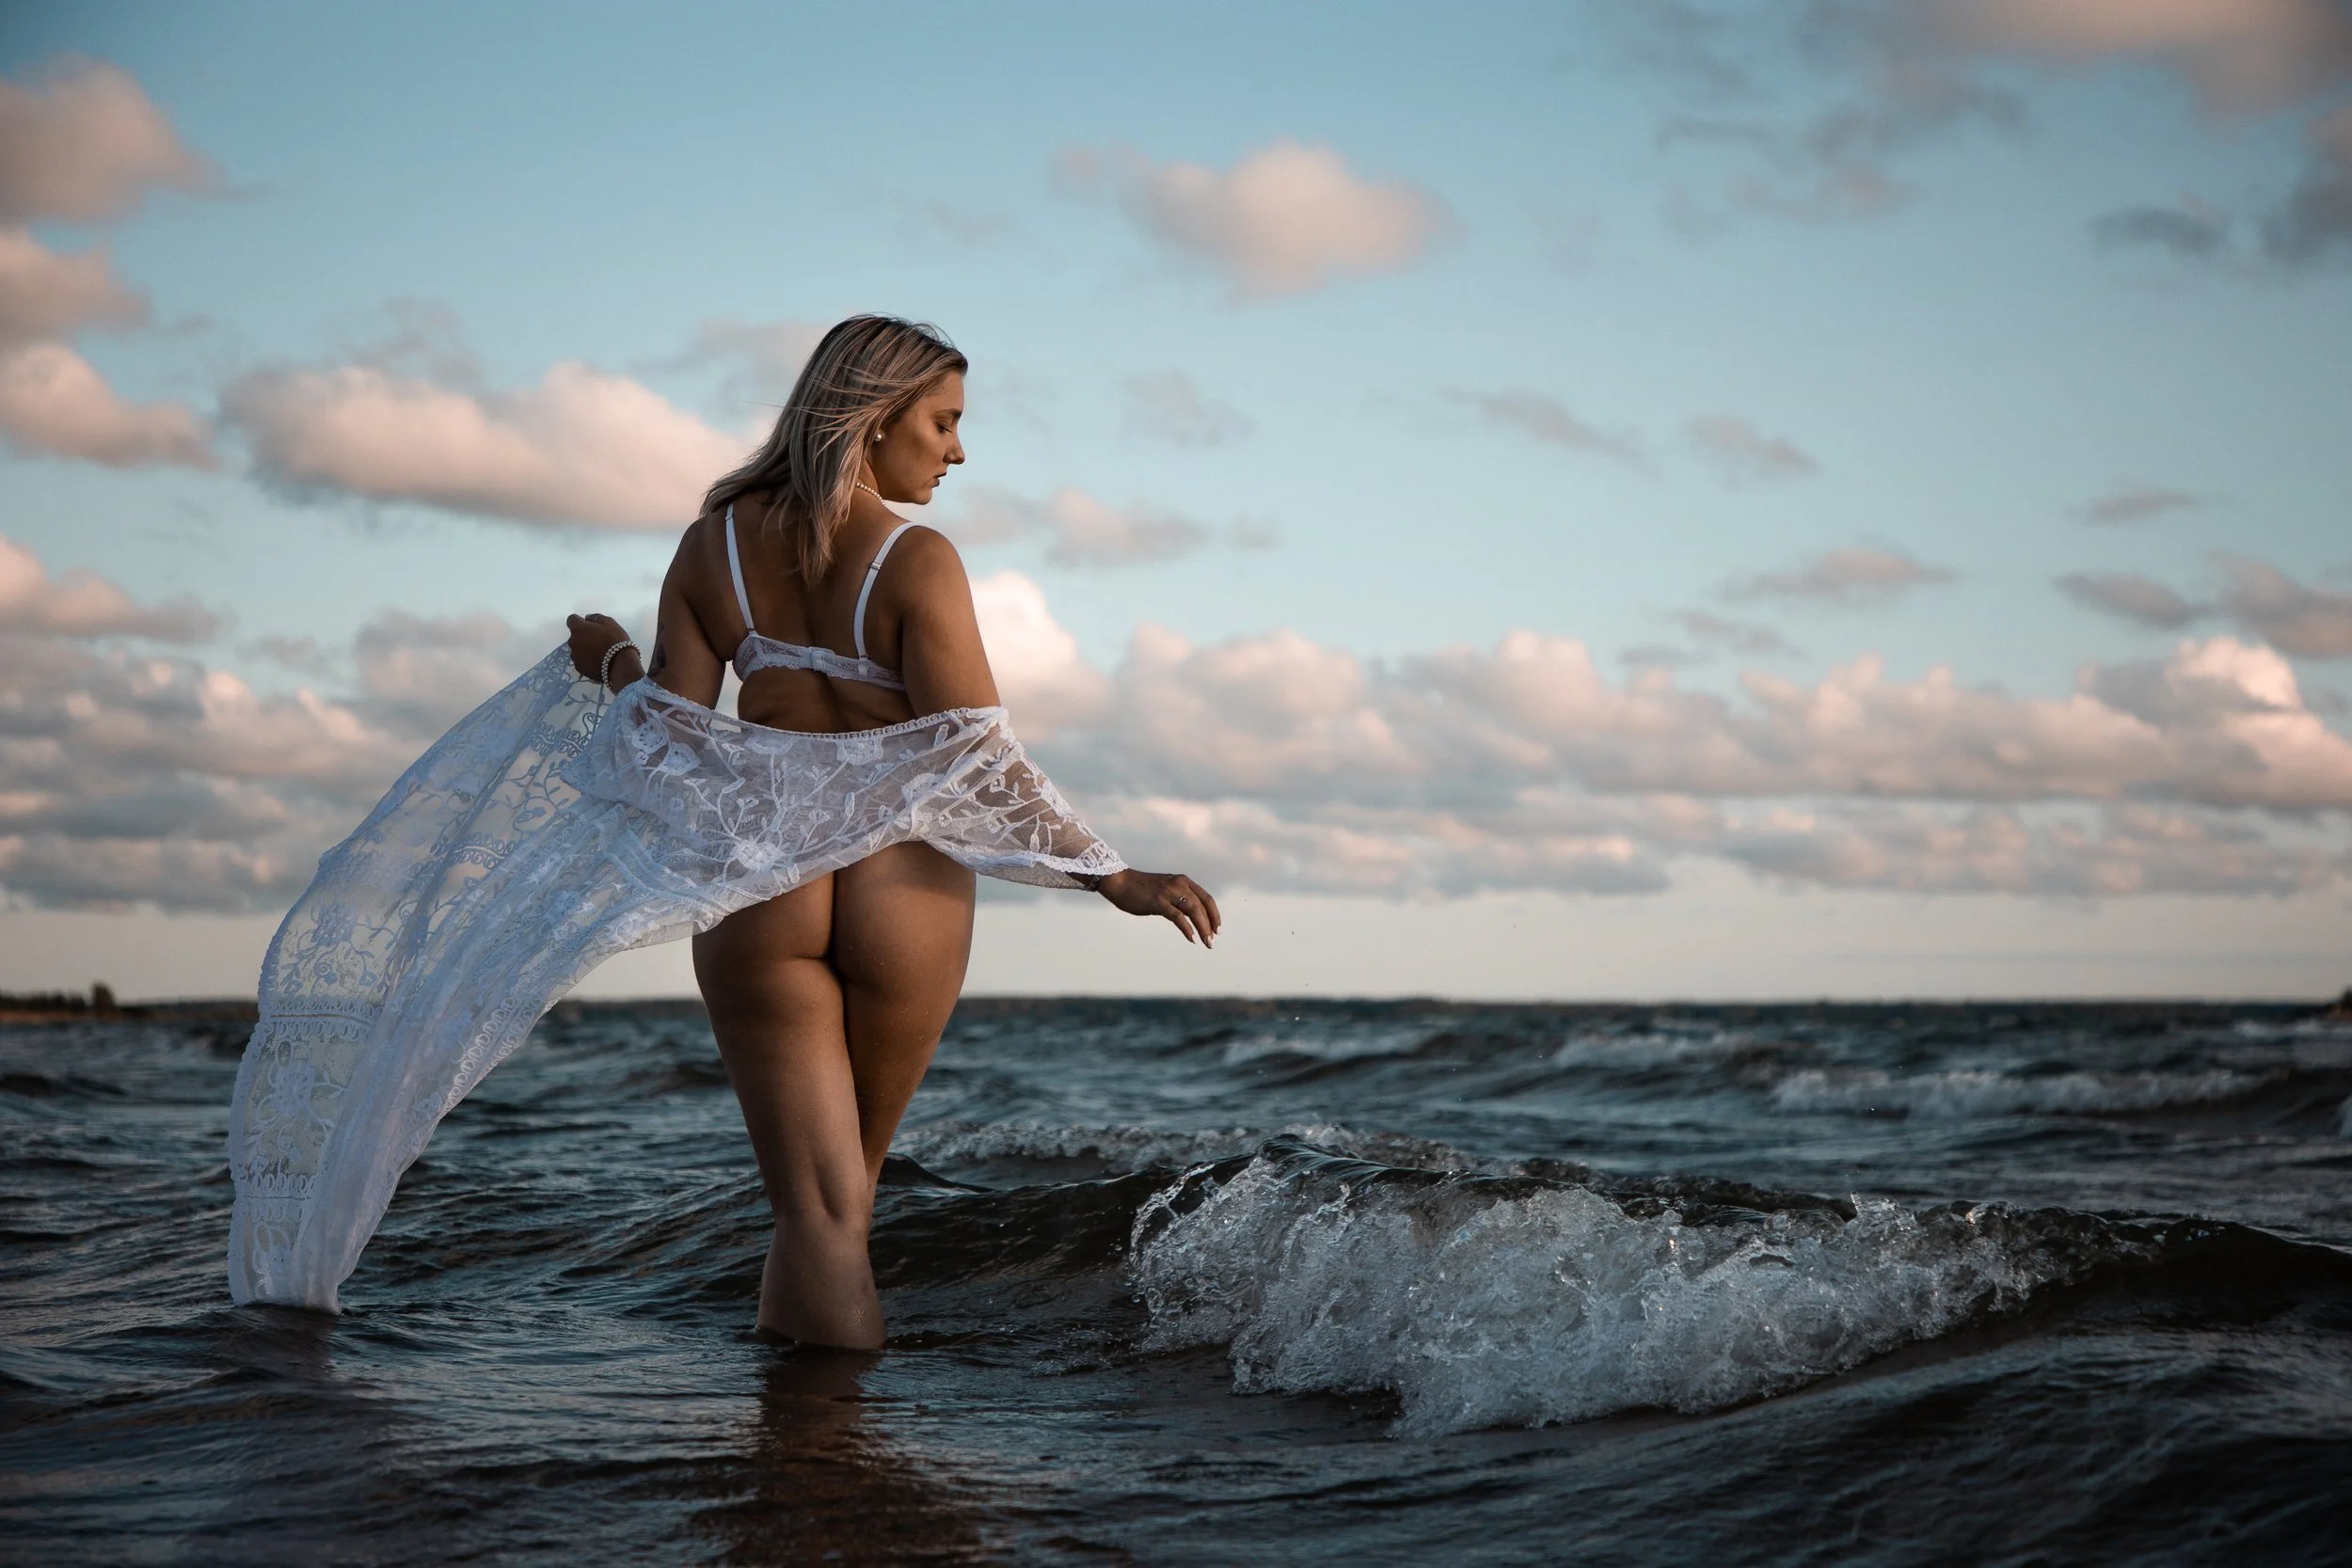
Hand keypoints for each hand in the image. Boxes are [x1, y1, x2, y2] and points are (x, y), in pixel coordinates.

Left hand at [567, 613, 635, 685]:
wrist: (619, 664)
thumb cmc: (615, 640)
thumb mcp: (609, 622)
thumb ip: (595, 618)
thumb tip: (588, 618)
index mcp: (578, 628)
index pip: (571, 620)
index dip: (580, 621)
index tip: (588, 625)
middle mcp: (572, 641)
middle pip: (574, 636)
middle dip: (583, 636)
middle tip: (597, 639)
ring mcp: (574, 656)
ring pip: (577, 649)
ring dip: (584, 648)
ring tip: (598, 652)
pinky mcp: (579, 667)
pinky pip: (580, 660)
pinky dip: (586, 659)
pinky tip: (597, 661)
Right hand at [1095, 869, 1220, 947]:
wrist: (1119, 882)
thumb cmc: (1141, 888)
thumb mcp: (1166, 890)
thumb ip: (1178, 899)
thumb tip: (1190, 916)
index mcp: (1183, 881)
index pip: (1206, 899)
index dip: (1214, 914)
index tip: (1217, 929)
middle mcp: (1179, 885)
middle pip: (1202, 906)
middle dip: (1210, 925)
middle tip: (1212, 941)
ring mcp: (1169, 892)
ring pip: (1194, 911)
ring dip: (1202, 928)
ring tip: (1206, 942)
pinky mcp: (1158, 902)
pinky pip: (1178, 917)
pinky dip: (1187, 929)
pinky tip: (1191, 938)